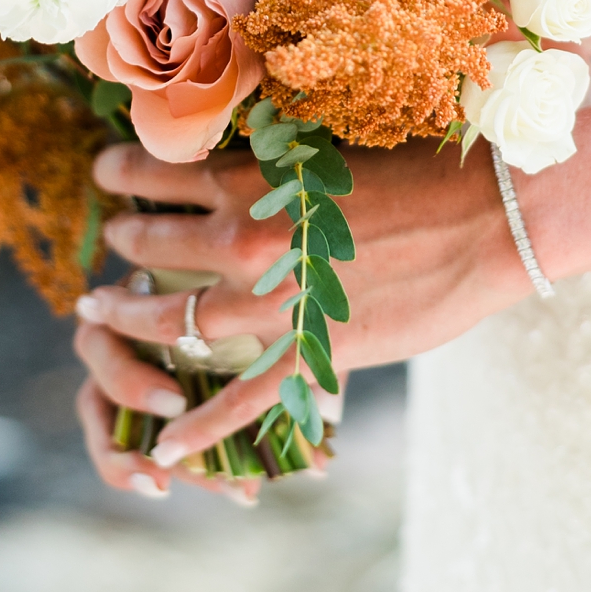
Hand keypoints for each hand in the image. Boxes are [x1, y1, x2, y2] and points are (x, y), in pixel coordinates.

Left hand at [72, 133, 521, 482]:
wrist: (489, 217)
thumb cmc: (424, 166)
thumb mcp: (336, 143)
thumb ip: (284, 154)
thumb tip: (254, 144)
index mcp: (256, 180)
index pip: (160, 173)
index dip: (122, 173)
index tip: (106, 172)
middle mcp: (248, 239)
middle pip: (153, 244)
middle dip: (121, 242)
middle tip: (106, 245)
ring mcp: (275, 303)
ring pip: (176, 318)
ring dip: (130, 315)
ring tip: (101, 313)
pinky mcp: (311, 353)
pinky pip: (240, 400)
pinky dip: (199, 428)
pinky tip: (166, 448)